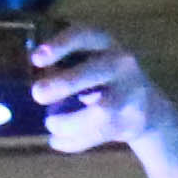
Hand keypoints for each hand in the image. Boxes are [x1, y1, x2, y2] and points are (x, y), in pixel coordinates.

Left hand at [30, 26, 170, 155]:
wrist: (146, 108)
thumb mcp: (90, 59)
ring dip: (68, 123)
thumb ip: (64, 65)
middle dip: (62, 84)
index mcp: (104, 42)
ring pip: (101, 111)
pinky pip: (99, 134)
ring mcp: (129, 93)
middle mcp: (120, 63)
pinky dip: (74, 142)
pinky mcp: (130, 121)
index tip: (36, 59)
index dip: (60, 45)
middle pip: (93, 73)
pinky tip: (57, 141)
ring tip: (50, 125)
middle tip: (37, 94)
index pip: (83, 35)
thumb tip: (31, 84)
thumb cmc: (102, 80)